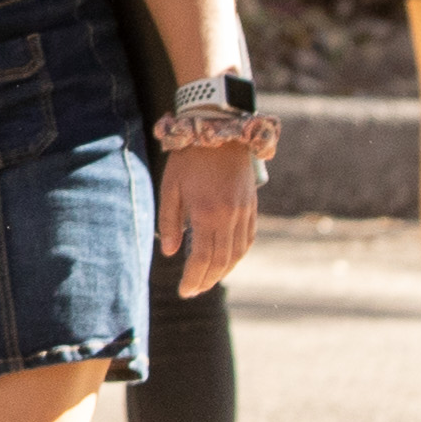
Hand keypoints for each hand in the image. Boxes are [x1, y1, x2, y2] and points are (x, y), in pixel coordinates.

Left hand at [164, 135, 263, 296]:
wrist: (219, 131)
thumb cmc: (188, 159)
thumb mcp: (170, 187)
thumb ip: (169, 221)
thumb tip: (169, 251)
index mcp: (206, 213)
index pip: (202, 258)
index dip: (193, 278)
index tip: (184, 290)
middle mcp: (229, 216)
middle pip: (221, 261)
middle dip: (206, 280)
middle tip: (193, 290)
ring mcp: (243, 212)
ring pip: (237, 253)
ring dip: (223, 272)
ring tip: (207, 281)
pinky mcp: (251, 207)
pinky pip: (247, 240)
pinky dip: (237, 255)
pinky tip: (226, 261)